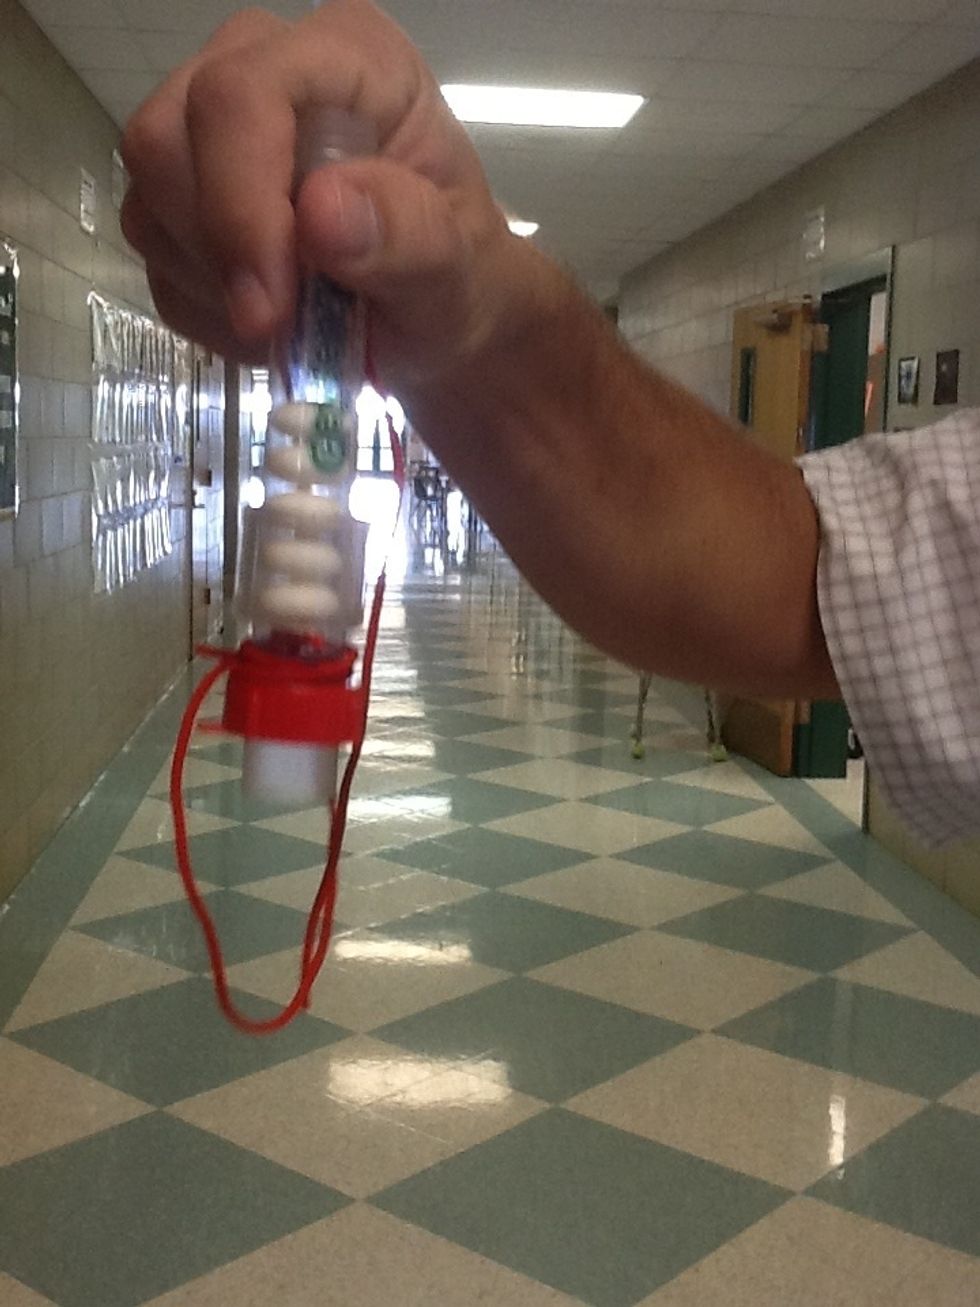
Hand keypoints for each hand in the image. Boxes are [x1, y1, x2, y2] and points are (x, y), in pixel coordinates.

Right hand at [120, 0, 515, 389]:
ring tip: (301, 322)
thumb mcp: (462, 271)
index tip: (270, 304)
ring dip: (217, 291)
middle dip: (219, 253)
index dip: (239, 202)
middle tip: (285, 327)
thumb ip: (408, 238)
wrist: (437, 319)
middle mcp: (261, 72)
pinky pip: (155, 263)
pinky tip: (274, 326)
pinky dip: (210, 315)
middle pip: (164, 140)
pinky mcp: (182, 203)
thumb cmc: (460, 279)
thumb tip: (321, 213)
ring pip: (149, 207)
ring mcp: (209, 138)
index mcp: (347, 55)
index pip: (241, 92)